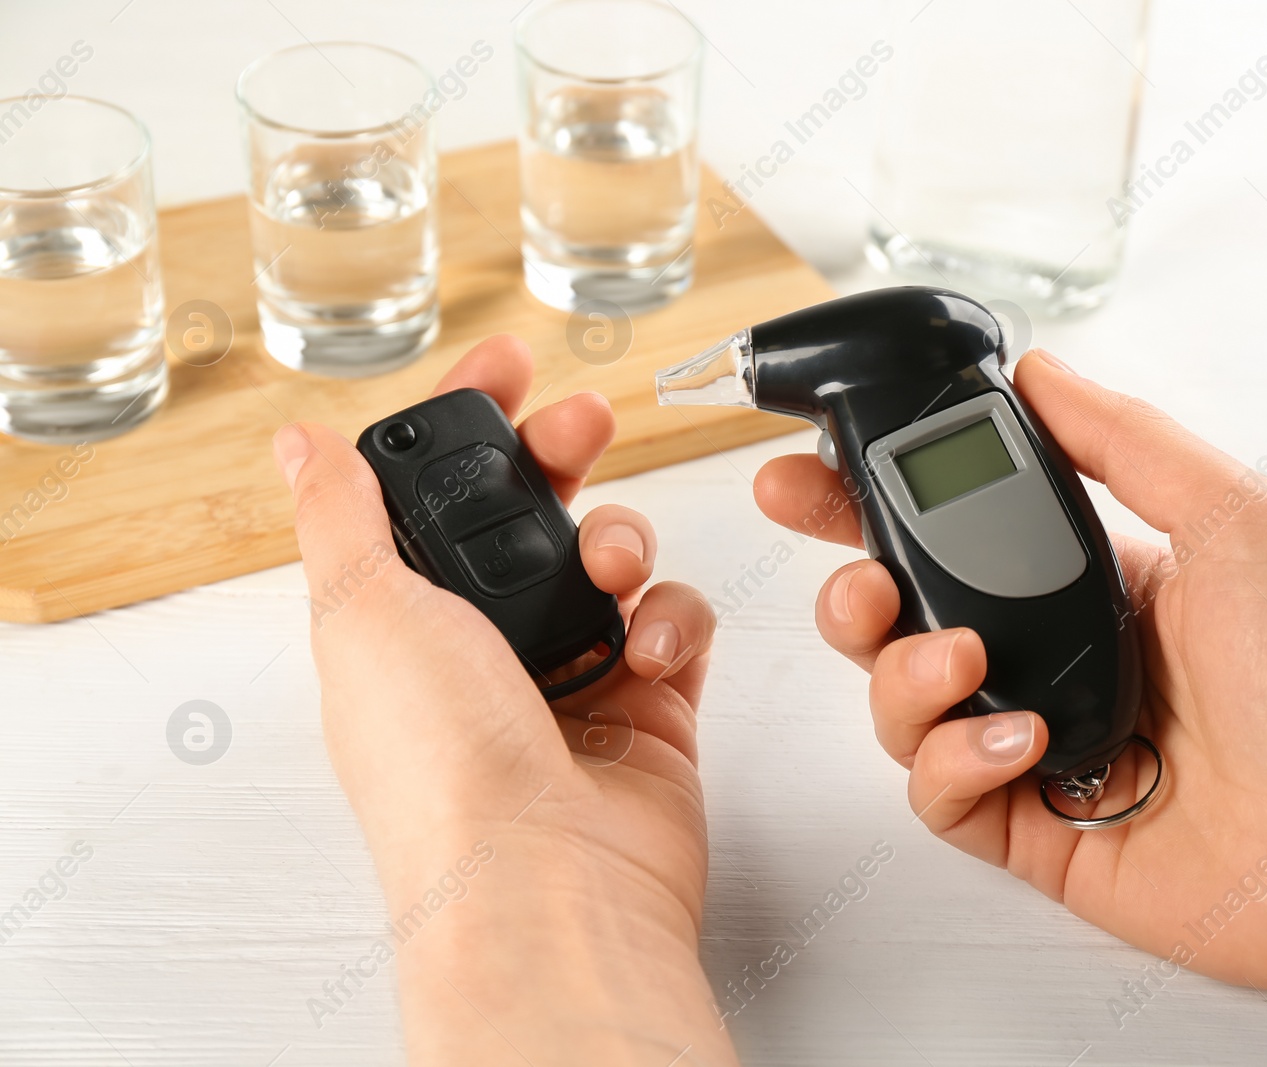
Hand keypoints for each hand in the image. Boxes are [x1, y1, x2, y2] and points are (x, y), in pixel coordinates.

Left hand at [274, 336, 735, 1066]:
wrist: (547, 881)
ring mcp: (572, 676)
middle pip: (533, 511)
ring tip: (611, 569)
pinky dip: (675, 621)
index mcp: (405, 616)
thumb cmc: (444, 769)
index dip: (471, 418)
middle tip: (582, 421)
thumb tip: (298, 446)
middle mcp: (487, 645)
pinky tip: (651, 647)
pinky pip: (679, 624)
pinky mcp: (650, 708)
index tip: (506, 363)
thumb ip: (340, 514)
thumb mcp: (362, 609)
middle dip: (561, 453)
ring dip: (621, 540)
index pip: (436, 490)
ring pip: (614, 557)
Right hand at [754, 350, 1266, 1063]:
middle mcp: (1043, 657)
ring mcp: (1026, 742)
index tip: (803, 472)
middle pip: (895, 618)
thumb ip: (1124, 440)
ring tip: (965, 662)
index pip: (946, 531)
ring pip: (897, 704)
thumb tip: (1039, 371)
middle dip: (848, 593)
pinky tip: (1022, 741)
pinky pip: (936, 791)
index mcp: (1081, 581)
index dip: (861, 502)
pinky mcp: (1023, 825)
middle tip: (862, 585)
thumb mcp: (1231, 516)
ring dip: (904, 676)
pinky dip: (955, 760)